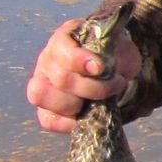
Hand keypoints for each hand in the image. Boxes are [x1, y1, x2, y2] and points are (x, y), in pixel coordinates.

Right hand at [26, 18, 139, 133]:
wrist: (114, 69)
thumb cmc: (114, 55)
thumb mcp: (120, 48)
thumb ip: (114, 54)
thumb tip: (102, 69)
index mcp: (64, 39)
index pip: (62, 51)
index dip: (79, 61)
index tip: (100, 68)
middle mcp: (47, 60)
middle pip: (60, 79)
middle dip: (93, 88)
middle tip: (116, 85)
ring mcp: (42, 83)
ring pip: (42, 96)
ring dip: (76, 105)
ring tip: (98, 103)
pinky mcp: (45, 107)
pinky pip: (46, 119)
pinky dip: (67, 123)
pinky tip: (85, 116)